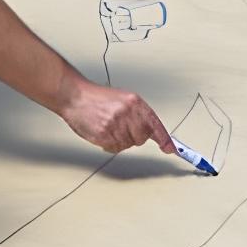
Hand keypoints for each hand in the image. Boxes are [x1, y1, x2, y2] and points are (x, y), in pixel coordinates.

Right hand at [60, 80, 174, 153]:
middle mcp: (127, 113)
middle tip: (122, 127)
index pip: (155, 124)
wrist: (75, 96)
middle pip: (142, 138)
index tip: (171, 149)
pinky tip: (104, 132)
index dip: (165, 139)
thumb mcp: (123, 99)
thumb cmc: (97, 97)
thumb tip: (153, 131)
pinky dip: (110, 144)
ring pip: (128, 144)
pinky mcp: (104, 135)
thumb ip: (139, 114)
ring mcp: (116, 125)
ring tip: (109, 126)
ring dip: (121, 140)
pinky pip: (115, 148)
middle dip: (134, 136)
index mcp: (135, 102)